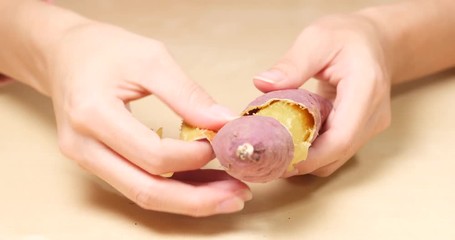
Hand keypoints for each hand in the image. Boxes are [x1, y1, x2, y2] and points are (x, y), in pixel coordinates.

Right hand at [46, 22, 250, 215]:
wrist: (64, 54)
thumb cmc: (103, 49)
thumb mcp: (150, 58)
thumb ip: (187, 94)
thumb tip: (223, 122)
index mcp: (93, 114)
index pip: (152, 155)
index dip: (193, 156)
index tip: (222, 143)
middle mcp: (83, 147)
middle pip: (146, 191)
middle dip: (197, 199)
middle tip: (238, 195)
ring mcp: (86, 159)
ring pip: (142, 195)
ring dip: (188, 200)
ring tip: (227, 195)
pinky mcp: (95, 162)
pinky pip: (137, 185)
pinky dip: (173, 189)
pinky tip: (202, 184)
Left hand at [253, 14, 391, 176]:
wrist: (375, 41)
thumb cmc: (347, 36)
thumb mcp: (316, 39)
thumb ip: (291, 64)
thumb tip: (262, 83)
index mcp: (365, 90)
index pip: (341, 137)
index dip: (311, 156)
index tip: (280, 160)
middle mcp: (373, 114)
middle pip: (338, 153)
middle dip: (303, 162)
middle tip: (268, 158)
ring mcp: (371, 125)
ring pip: (337, 157)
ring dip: (308, 160)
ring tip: (276, 151)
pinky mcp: (362, 130)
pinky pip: (336, 150)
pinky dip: (314, 151)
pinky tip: (292, 141)